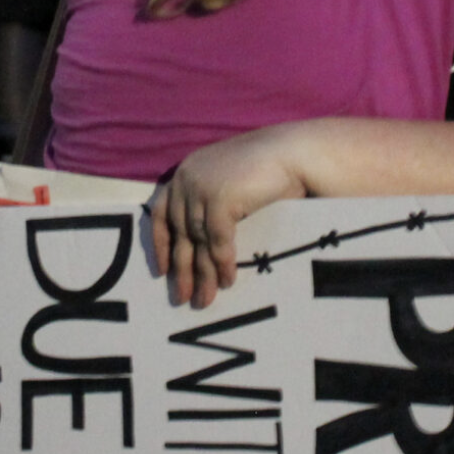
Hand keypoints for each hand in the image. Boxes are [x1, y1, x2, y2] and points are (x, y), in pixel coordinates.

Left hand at [149, 129, 307, 309]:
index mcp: (185, 173)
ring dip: (203, 274)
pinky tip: (228, 280)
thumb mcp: (228, 183)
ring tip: (205, 300)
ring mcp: (200, 188)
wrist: (293, 153)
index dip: (160, 245)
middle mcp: (187, 179)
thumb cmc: (266, 168)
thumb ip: (209, 203)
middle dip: (181, 269)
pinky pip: (218, 241)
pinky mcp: (219, 199)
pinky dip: (222, 264)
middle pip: (179, 234)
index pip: (161, 213)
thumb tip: (200, 244)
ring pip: (198, 242)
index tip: (161, 272)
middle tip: (181, 299)